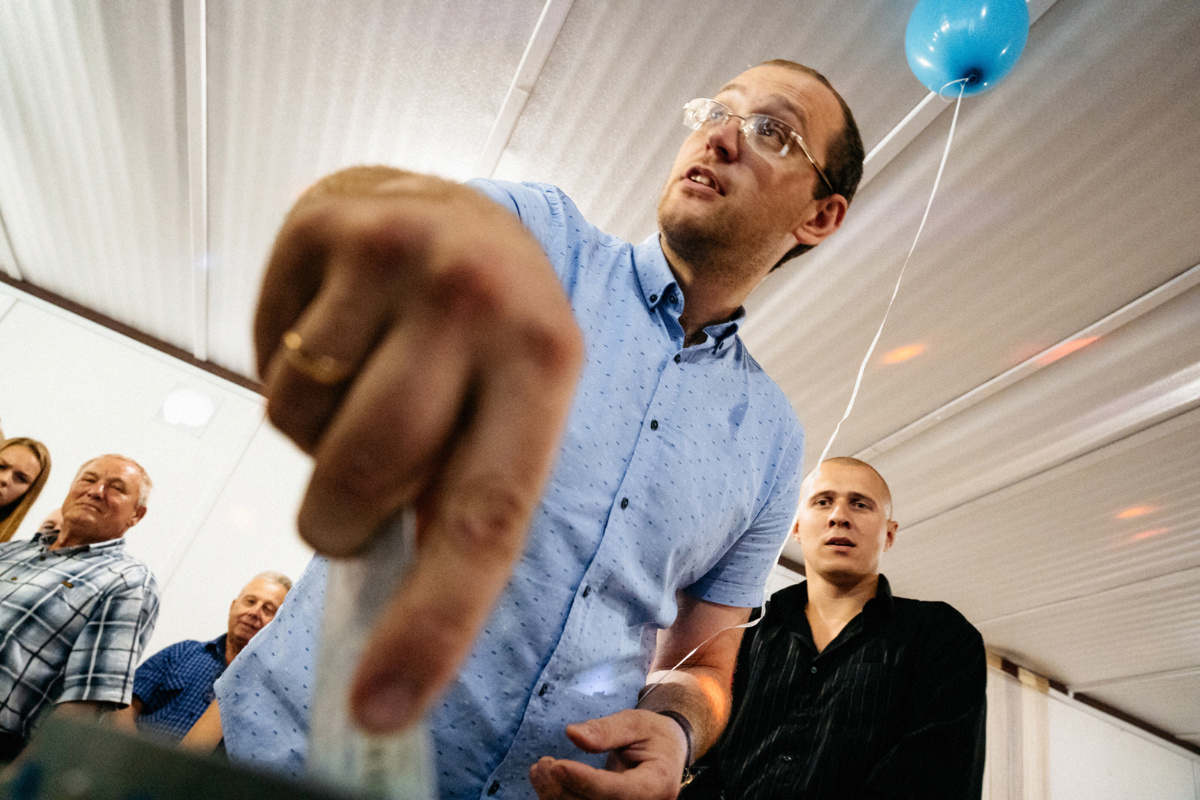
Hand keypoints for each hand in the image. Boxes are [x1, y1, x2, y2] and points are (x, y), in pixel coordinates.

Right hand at [255, 167, 583, 732]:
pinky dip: (288, 381)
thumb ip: (468, 490)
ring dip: (317, 440)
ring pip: (302, 422)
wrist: (449, 206)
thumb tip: (400, 615)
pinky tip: (336, 337)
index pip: (487, 513)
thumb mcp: (517, 400)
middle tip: (354, 504)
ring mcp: (396, 251)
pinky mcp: (322, 225)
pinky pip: (265, 363)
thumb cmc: (488, 333)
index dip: (433, 621)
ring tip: (365, 386)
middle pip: (369, 471)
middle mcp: (477, 299)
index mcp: (548, 361)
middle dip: (342, 519)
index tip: (381, 707)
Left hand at [529, 709, 686, 799]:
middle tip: (543, 764)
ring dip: (556, 796)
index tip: (557, 765)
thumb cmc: (652, 734)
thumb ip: (605, 730)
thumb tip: (572, 734)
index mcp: (658, 783)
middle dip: (564, 790)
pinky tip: (547, 782)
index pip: (618, 791)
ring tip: (540, 770)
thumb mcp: (635, 722)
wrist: (667, 752)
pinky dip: (561, 798)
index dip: (586, 781)